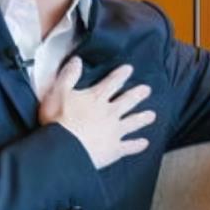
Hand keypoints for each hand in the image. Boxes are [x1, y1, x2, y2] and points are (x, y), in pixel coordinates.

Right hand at [38, 56, 155, 169]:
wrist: (63, 149)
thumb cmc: (58, 121)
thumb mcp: (58, 93)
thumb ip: (69, 76)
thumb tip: (77, 60)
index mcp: (96, 98)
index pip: (111, 82)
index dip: (120, 75)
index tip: (129, 69)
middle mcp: (109, 112)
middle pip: (127, 101)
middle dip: (138, 94)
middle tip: (147, 90)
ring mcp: (114, 131)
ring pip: (133, 122)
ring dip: (143, 118)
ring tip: (152, 115)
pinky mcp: (114, 149)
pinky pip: (129, 146)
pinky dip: (137, 145)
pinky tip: (145, 143)